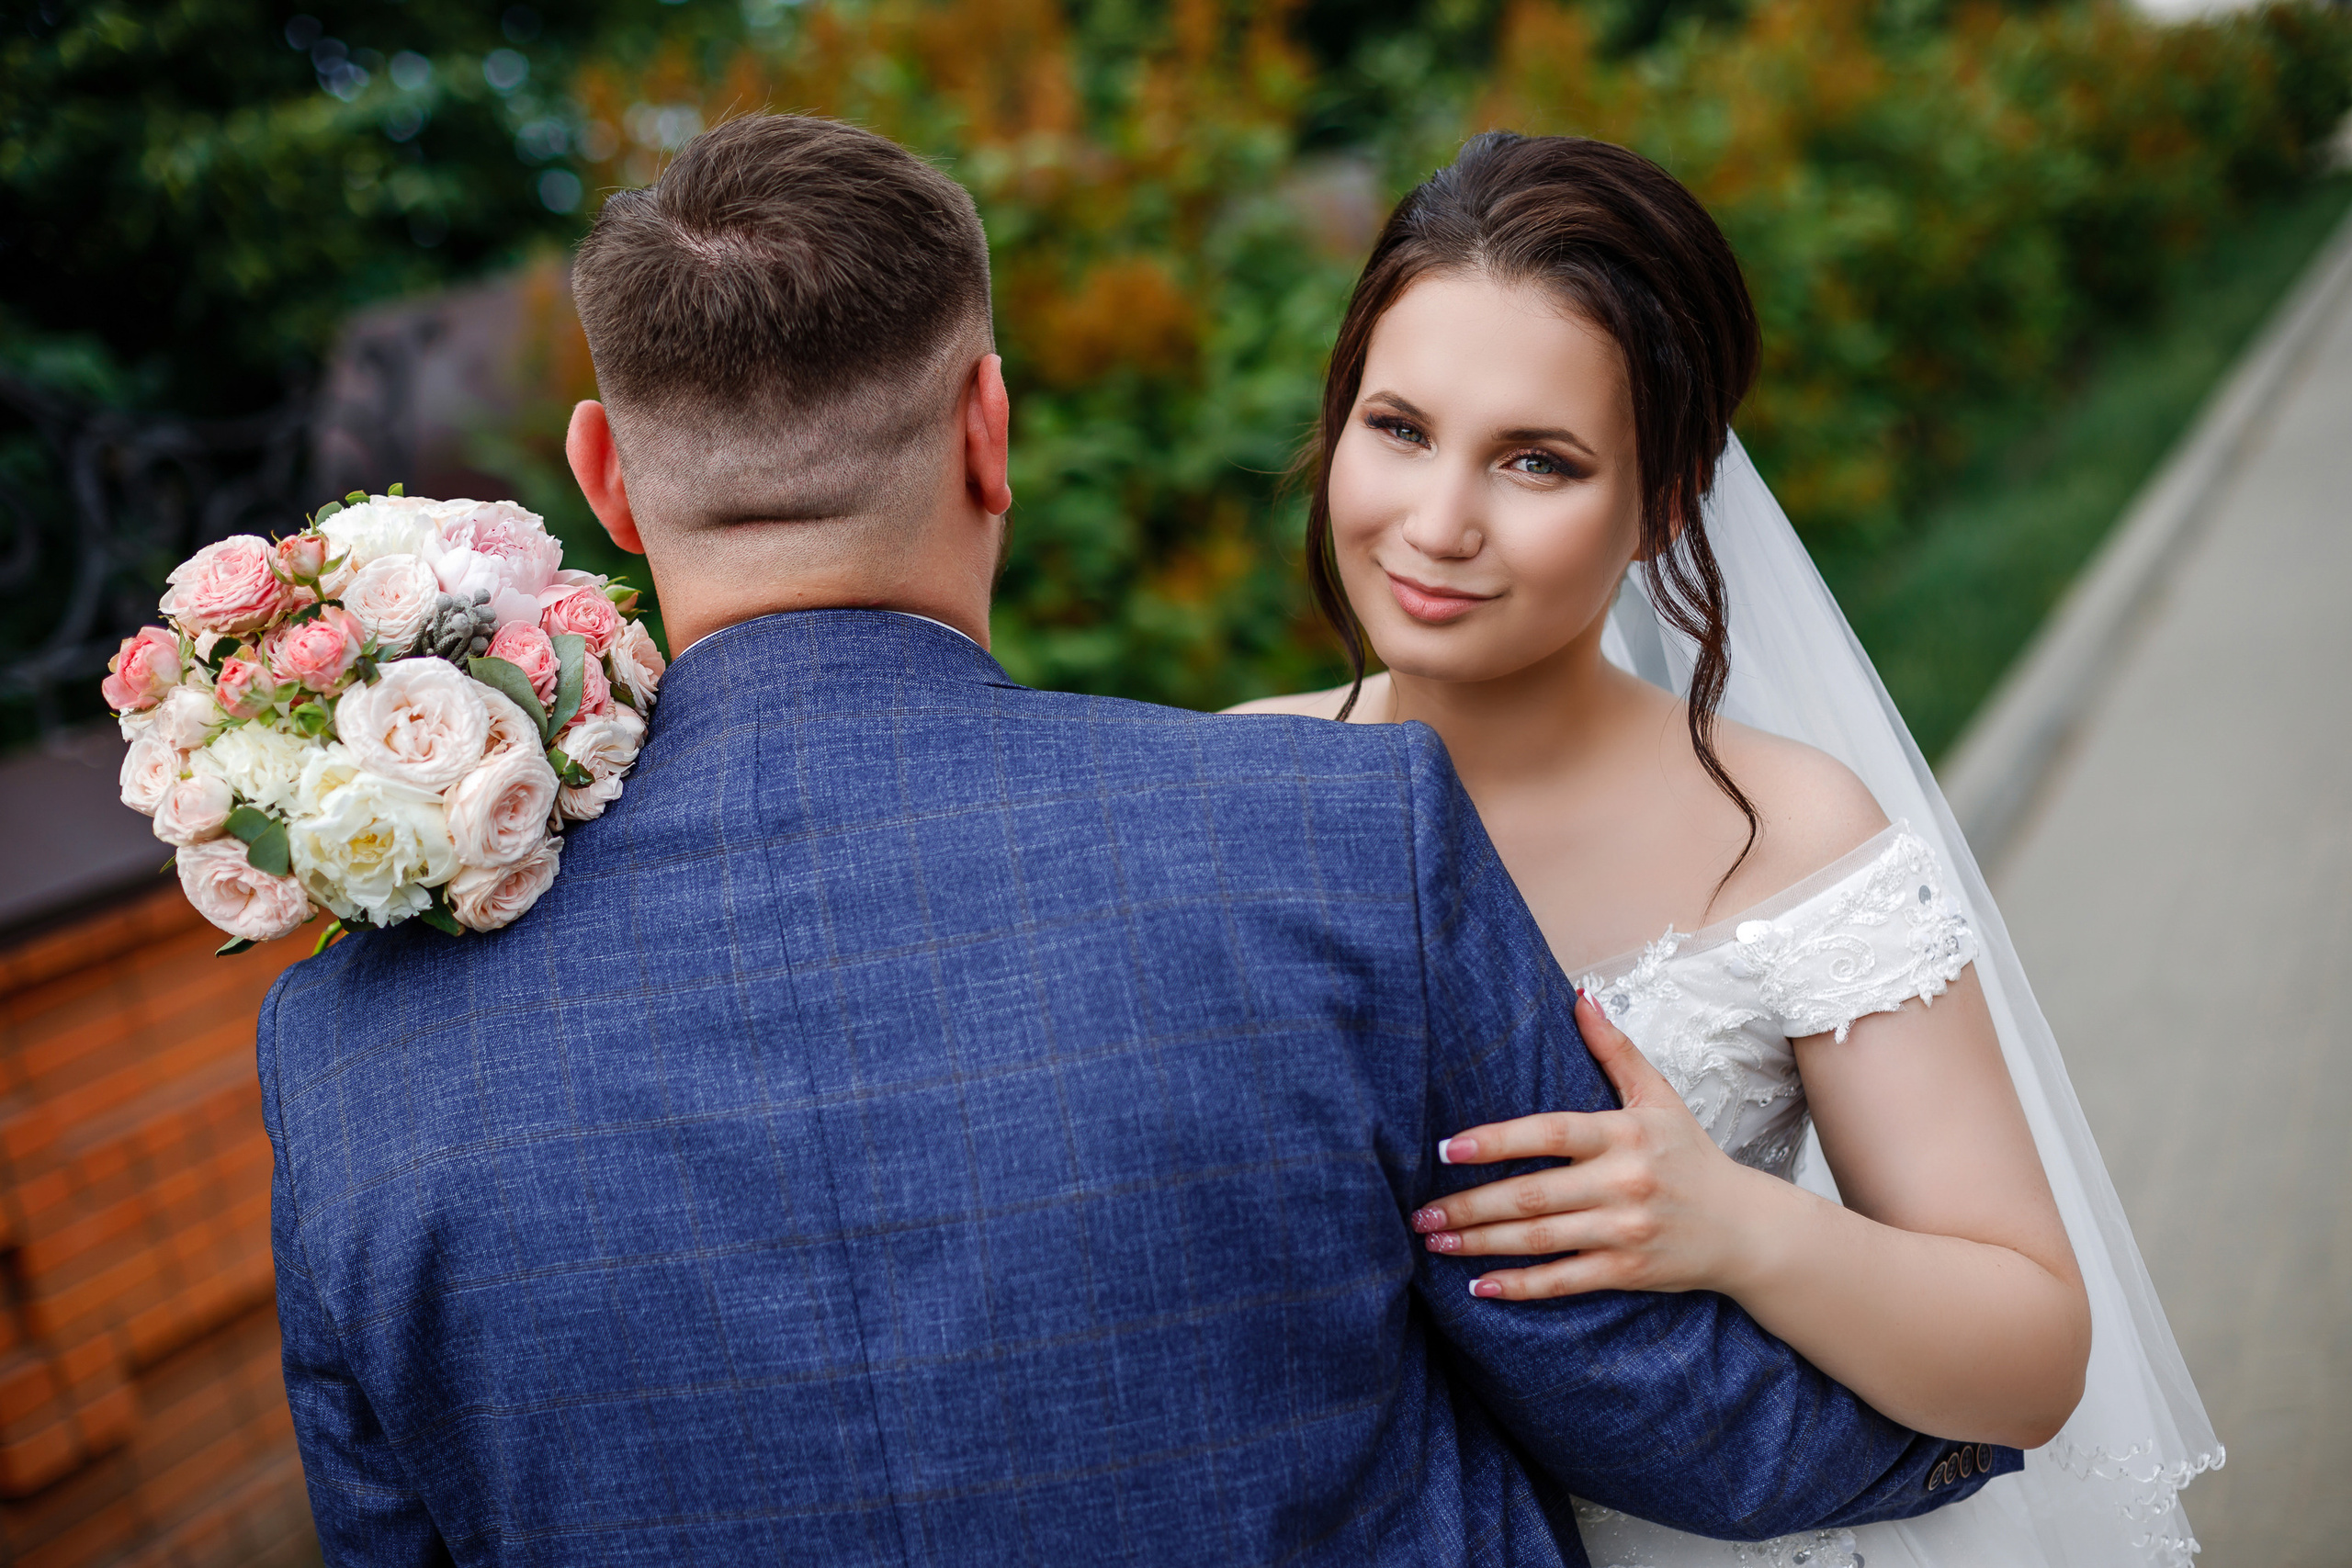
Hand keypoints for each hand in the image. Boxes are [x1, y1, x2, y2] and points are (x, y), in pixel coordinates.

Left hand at [1411, 990, 1778, 1299]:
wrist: (1746, 1227)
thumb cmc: (1690, 1155)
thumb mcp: (1658, 1096)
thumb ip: (1614, 1049)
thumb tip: (1578, 995)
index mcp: (1623, 1134)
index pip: (1550, 1133)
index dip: (1497, 1141)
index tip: (1449, 1148)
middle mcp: (1623, 1182)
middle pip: (1533, 1194)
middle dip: (1470, 1205)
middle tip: (1420, 1212)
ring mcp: (1625, 1230)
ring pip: (1540, 1240)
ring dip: (1481, 1244)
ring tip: (1434, 1242)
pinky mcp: (1628, 1272)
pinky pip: (1564, 1281)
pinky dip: (1521, 1286)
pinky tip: (1481, 1286)